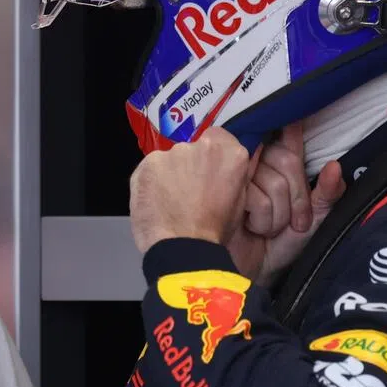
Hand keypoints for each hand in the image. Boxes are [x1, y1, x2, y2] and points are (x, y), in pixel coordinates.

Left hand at [129, 127, 251, 253]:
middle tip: (188, 193)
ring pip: (170, 159)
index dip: (211, 156)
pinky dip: (151, 182)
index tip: (207, 170)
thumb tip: (225, 168)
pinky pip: (150, 169)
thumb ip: (231, 175)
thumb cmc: (213, 232)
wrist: (183, 248)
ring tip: (170, 202)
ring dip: (170, 174)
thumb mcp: (238, 202)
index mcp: (230, 154)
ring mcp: (172, 153)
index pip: (219, 138)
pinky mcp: (148, 163)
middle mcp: (201, 146)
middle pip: (192, 148)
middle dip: (190, 166)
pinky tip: (156, 202)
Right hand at [227, 127, 345, 283]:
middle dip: (298, 197)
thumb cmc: (284, 243)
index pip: (289, 138)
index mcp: (277, 164)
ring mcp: (237, 178)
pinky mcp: (224, 195)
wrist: (258, 271)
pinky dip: (264, 221)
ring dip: (279, 214)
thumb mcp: (314, 218)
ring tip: (268, 228)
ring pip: (273, 182)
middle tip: (295, 223)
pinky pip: (257, 199)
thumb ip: (327, 192)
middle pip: (286, 160)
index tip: (297, 126)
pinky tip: (251, 228)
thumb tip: (335, 166)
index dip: (294, 133)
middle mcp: (256, 164)